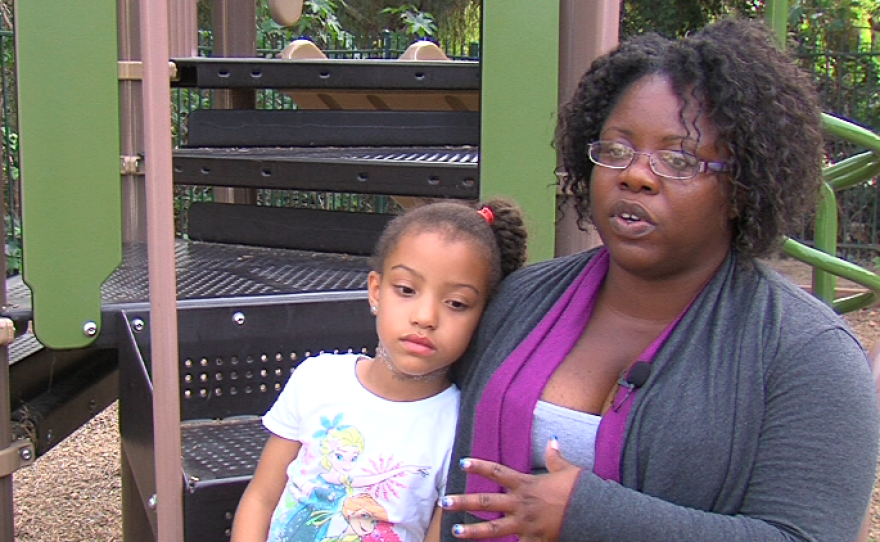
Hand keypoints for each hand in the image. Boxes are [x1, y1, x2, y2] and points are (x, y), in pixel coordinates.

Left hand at [441, 437, 581, 541]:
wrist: (594, 512)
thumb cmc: (580, 490)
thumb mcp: (567, 471)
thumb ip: (555, 458)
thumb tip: (552, 441)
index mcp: (526, 484)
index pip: (497, 473)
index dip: (479, 467)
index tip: (463, 463)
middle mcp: (521, 504)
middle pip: (487, 502)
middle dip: (464, 502)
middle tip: (445, 502)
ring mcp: (525, 524)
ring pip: (494, 529)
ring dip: (473, 531)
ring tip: (456, 531)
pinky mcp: (534, 540)